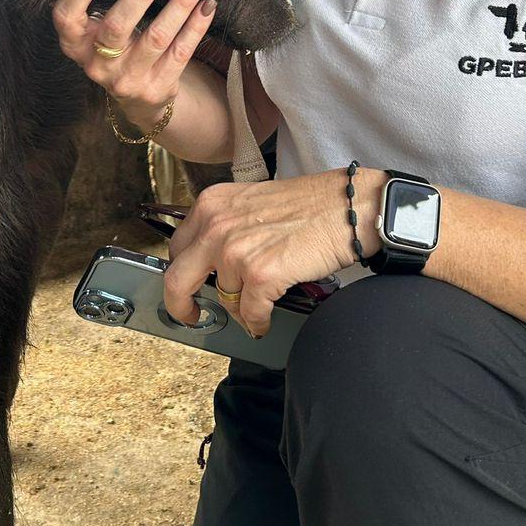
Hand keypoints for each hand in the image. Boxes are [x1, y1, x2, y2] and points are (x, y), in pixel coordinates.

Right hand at [52, 0, 215, 116]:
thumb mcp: (98, 28)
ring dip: (180, 4)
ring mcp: (126, 80)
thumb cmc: (117, 44)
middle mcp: (97, 65)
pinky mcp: (156, 89)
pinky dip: (196, 26)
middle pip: (117, 25)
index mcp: (75, 44)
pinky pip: (180, 53)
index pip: (68, 16)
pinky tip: (207, 5)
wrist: (139, 97)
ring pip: (157, 37)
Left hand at [164, 173, 383, 337]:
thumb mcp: (251, 203)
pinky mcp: (260, 274)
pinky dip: (257, 322)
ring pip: (224, 299)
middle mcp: (217, 225)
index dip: (179, 275)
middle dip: (181, 306)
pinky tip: (265, 319)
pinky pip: (249, 313)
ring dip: (240, 309)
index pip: (176, 249)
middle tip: (192, 317)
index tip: (184, 290)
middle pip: (177, 279)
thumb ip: (225, 227)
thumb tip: (209, 265)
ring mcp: (236, 251)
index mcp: (211, 204)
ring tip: (256, 307)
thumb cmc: (310, 205)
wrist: (349, 207)